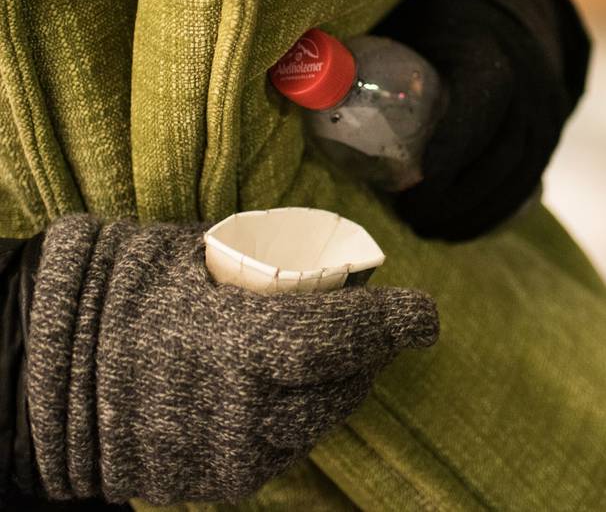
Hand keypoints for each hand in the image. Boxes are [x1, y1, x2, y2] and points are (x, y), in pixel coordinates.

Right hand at [27, 215, 437, 504]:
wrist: (43, 377)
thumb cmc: (120, 294)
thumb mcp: (194, 257)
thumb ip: (263, 268)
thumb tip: (324, 264)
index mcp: (242, 343)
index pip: (344, 338)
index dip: (394, 325)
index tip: (426, 315)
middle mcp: (246, 411)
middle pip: (344, 385)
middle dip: (367, 353)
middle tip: (364, 325)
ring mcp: (232, 456)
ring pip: (320, 423)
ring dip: (333, 388)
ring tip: (317, 356)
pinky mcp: (218, 485)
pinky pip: (283, 449)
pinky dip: (295, 419)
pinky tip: (277, 392)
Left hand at [376, 0, 571, 240]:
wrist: (502, 15)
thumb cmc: (440, 22)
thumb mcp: (406, 21)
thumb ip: (363, 49)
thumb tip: (294, 80)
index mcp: (491, 56)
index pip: (475, 116)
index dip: (446, 158)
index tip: (406, 190)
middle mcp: (529, 87)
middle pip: (499, 156)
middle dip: (455, 199)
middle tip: (412, 218)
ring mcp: (546, 114)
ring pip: (518, 177)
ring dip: (475, 214)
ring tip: (432, 229)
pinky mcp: (550, 135)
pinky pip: (530, 183)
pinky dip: (496, 211)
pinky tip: (462, 228)